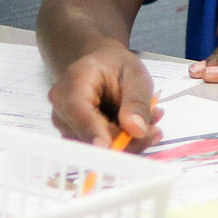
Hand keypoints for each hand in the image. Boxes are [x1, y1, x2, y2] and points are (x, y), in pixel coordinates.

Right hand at [48, 39, 162, 147]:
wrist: (101, 67)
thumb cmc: (116, 66)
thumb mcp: (135, 74)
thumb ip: (137, 100)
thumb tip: (136, 130)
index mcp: (72, 84)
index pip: (78, 111)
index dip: (92, 131)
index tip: (109, 147)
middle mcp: (62, 110)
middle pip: (90, 138)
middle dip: (125, 139)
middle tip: (155, 126)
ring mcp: (66, 128)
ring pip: (98, 150)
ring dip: (127, 141)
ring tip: (149, 118)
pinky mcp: (76, 140)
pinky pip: (101, 152)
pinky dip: (122, 143)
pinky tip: (135, 126)